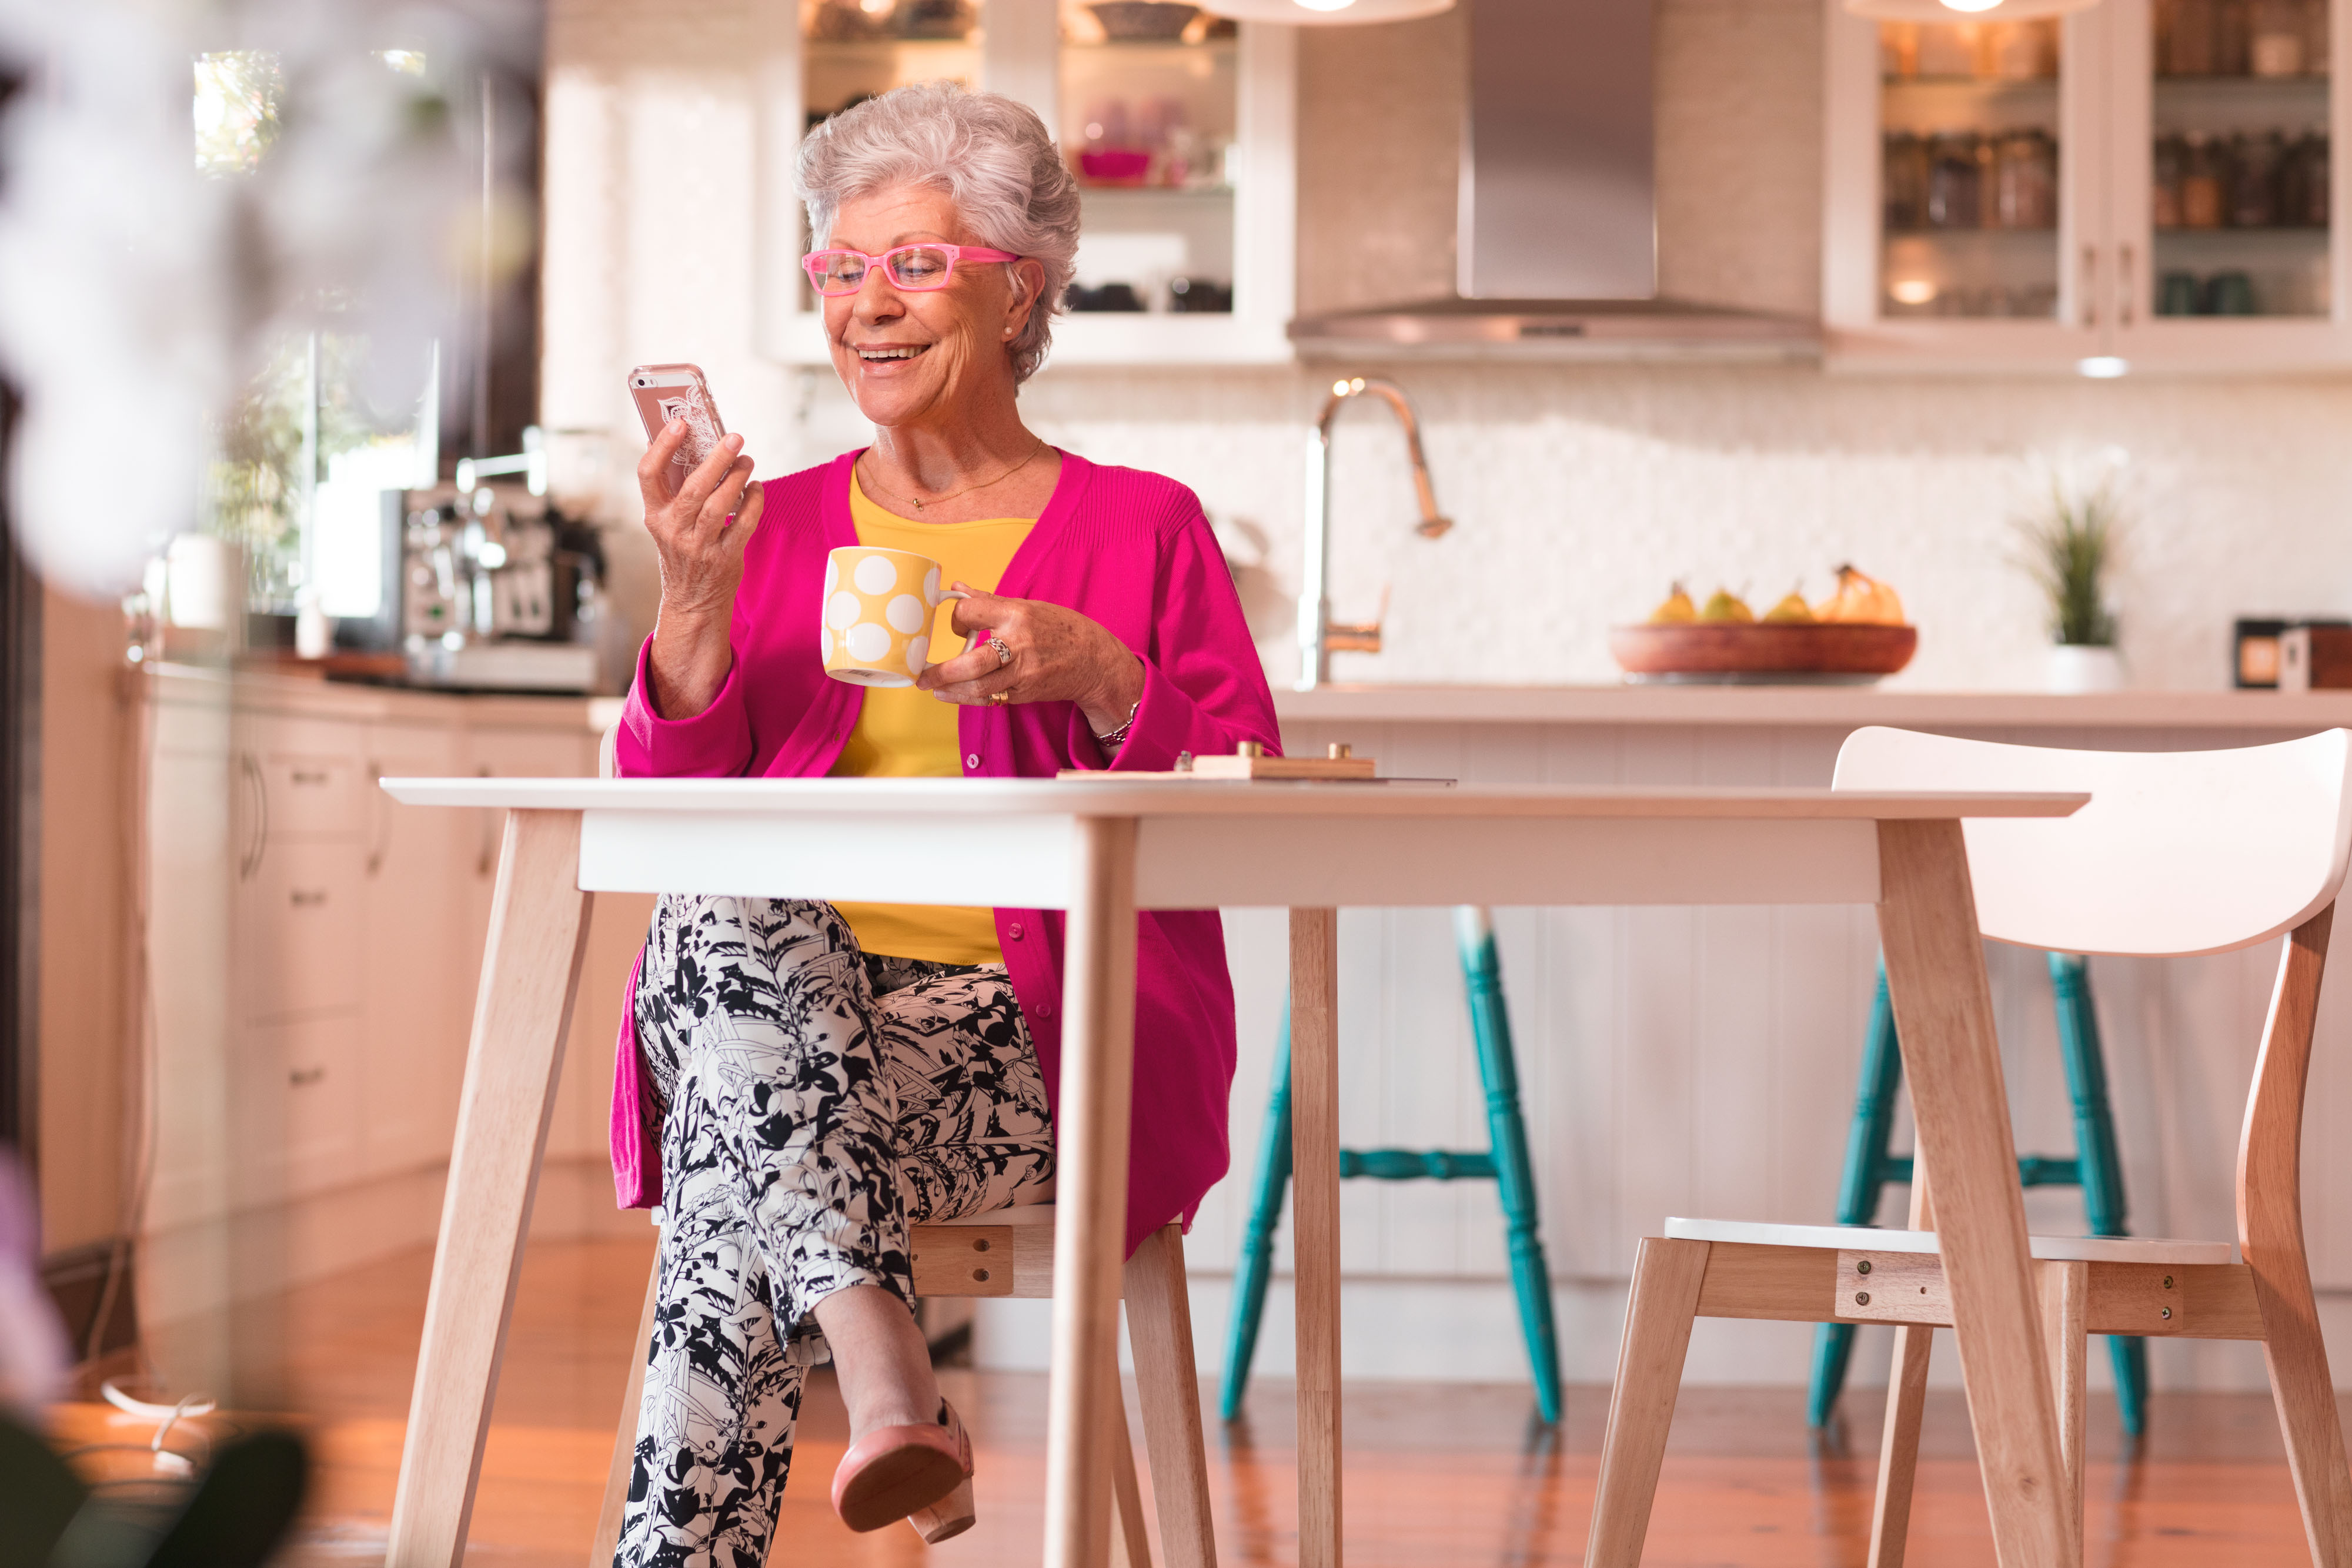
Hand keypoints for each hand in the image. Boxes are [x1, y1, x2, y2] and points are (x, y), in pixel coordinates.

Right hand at [638, 421, 762, 620]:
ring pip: (719, 505)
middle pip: (693, 488)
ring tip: (747, 461)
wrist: (691, 601)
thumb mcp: (667, 522)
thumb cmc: (681, 551)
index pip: (648, 474)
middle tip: (734, 438)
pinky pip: (743, 524)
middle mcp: (673, 530)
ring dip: (738, 479)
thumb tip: (679, 441)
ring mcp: (698, 546)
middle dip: (716, 459)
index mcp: (654, 515)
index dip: (662, 445)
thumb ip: (673, 489)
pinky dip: (753, 503)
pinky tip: (756, 488)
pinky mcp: (724, 558)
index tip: (680, 422)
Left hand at [915, 586, 1143, 736]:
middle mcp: (1019, 643)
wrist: (1095, 660)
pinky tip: (953, 695)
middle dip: (942, 671)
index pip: (972, 612)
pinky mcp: (1025, 692)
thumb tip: (958, 588)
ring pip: (979, 686)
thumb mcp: (1029, 607)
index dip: (957, 619)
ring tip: (932, 688)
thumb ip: (990, 600)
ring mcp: (1023, 672)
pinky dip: (969, 698)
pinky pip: (991, 698)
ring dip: (950, 689)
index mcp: (1018, 614)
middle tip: (921, 674)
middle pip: (972, 661)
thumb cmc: (1061, 629)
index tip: (957, 625)